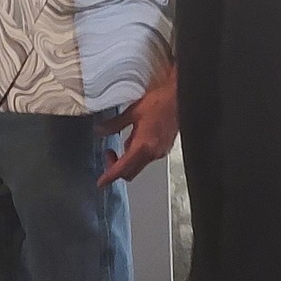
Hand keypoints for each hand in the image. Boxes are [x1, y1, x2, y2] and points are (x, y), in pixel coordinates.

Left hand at [96, 61, 177, 185]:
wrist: (180, 98)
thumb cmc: (160, 102)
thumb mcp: (132, 112)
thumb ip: (114, 124)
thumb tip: (100, 130)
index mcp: (143, 146)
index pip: (122, 168)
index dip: (109, 176)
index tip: (101, 182)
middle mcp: (153, 153)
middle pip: (130, 172)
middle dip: (116, 167)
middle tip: (108, 154)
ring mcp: (160, 152)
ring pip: (139, 165)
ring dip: (127, 160)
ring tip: (121, 143)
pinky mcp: (165, 147)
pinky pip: (147, 157)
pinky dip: (137, 153)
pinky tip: (135, 138)